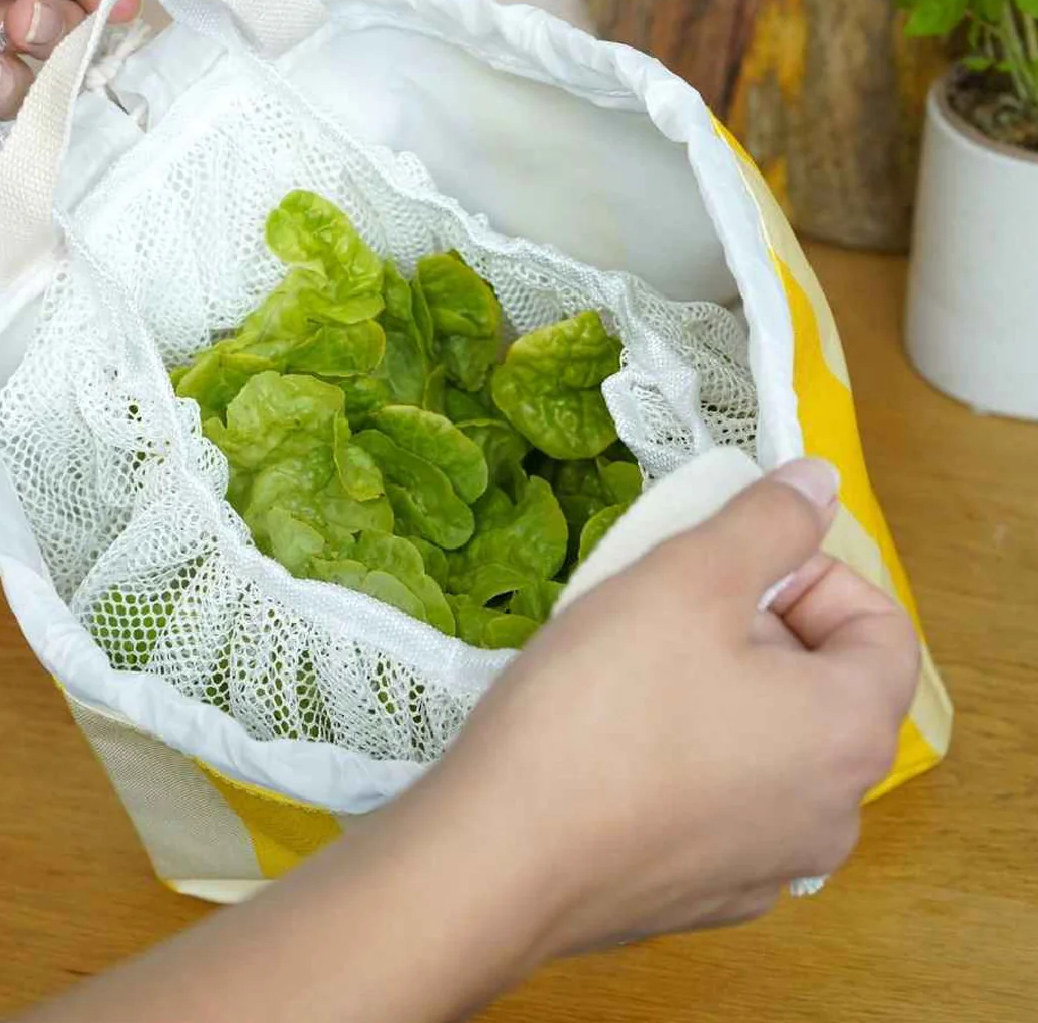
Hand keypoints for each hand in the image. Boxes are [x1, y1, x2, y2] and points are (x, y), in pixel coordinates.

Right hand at [427, 458, 919, 957]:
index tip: (728, 566)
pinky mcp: (701, 896)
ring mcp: (767, 866)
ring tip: (627, 669)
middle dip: (753, 629)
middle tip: (665, 608)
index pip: (879, 628)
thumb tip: (822, 483)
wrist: (499, 857)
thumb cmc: (602, 703)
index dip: (811, 574)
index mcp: (849, 732)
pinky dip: (682, 758)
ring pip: (762, 744)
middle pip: (819, 686)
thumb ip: (768, 522)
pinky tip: (608, 745)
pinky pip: (715, 802)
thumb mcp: (687, 578)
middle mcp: (830, 813)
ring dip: (714, 690)